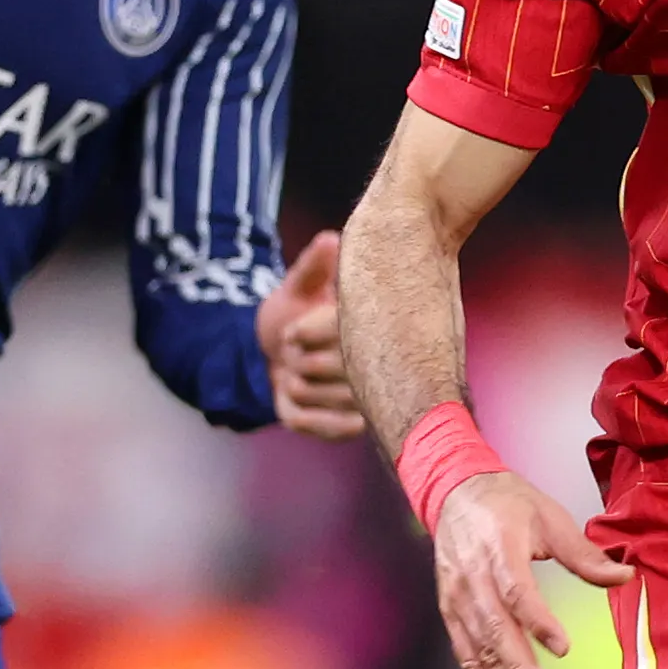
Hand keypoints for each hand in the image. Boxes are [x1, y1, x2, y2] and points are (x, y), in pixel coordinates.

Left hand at [259, 231, 362, 439]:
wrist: (288, 356)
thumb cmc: (299, 313)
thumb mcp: (301, 285)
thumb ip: (314, 266)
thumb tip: (329, 240)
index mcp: (374, 329)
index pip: (340, 334)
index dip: (307, 333)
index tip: (292, 332)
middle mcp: (379, 367)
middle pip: (322, 367)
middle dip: (298, 357)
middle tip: (293, 350)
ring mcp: (366, 401)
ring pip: (309, 392)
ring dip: (293, 382)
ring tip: (297, 371)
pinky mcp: (350, 428)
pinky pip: (311, 423)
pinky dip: (296, 411)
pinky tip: (299, 399)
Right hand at [432, 469, 632, 668]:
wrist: (456, 492)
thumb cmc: (509, 504)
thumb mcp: (550, 517)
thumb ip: (584, 554)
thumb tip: (625, 577)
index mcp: (499, 548)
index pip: (517, 591)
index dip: (538, 622)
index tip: (562, 648)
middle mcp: (473, 576)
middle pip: (494, 627)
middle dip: (517, 668)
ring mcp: (457, 596)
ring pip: (477, 646)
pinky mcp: (450, 609)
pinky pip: (464, 650)